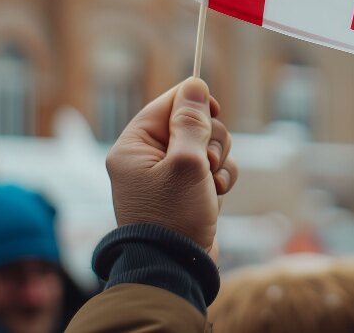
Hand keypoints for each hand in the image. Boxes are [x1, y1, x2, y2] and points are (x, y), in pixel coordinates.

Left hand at [105, 78, 238, 252]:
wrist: (177, 268)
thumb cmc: (174, 217)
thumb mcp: (185, 163)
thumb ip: (191, 122)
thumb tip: (195, 85)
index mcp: (134, 147)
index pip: (167, 104)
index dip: (193, 103)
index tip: (214, 111)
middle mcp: (147, 159)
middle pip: (191, 123)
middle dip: (209, 140)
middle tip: (205, 162)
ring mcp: (168, 176)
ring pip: (206, 146)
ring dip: (218, 161)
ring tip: (211, 184)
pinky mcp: (186, 191)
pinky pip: (211, 169)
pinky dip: (220, 179)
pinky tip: (216, 196)